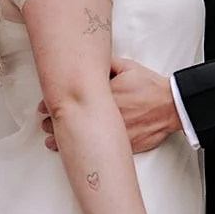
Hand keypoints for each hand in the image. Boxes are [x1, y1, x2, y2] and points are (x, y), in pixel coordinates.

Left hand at [37, 59, 181, 153]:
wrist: (170, 106)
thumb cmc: (149, 86)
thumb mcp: (127, 67)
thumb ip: (107, 64)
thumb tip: (90, 59)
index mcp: (105, 93)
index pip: (73, 98)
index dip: (55, 102)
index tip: (44, 105)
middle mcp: (106, 114)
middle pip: (74, 120)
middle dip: (55, 123)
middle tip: (44, 123)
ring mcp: (114, 131)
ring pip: (83, 138)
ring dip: (64, 140)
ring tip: (50, 141)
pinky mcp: (123, 144)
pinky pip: (99, 150)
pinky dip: (84, 151)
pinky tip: (73, 153)